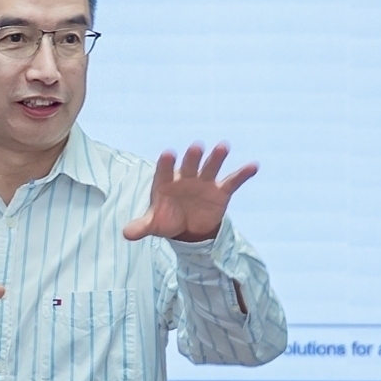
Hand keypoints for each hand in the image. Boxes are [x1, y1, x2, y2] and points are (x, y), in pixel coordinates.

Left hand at [121, 142, 256, 244]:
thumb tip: (126, 234)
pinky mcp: (220, 191)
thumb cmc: (166, 219)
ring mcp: (203, 182)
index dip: (166, 164)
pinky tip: (253, 165)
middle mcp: (185, 178)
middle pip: (189, 165)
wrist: (187, 226)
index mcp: (165, 183)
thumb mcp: (154, 224)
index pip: (165, 171)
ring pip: (210, 167)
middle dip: (192, 158)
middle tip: (196, 147)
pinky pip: (232, 181)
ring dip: (216, 158)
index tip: (168, 154)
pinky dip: (243, 173)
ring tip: (223, 147)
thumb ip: (141, 226)